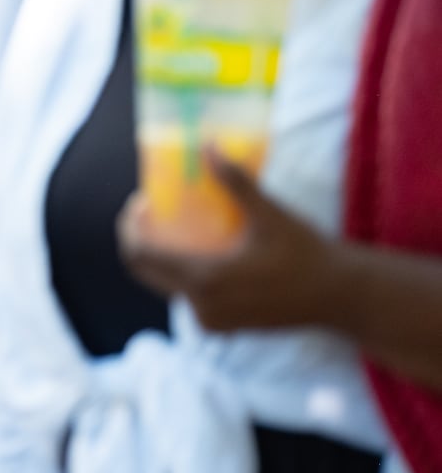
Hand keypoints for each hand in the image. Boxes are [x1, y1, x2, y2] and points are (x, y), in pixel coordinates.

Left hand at [117, 149, 334, 331]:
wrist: (341, 298)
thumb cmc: (306, 255)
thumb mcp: (270, 215)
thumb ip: (236, 182)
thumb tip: (208, 146)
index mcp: (204, 280)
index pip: (140, 256)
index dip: (131, 228)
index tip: (141, 203)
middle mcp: (201, 305)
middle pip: (146, 272)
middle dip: (142, 240)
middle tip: (153, 211)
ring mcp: (212, 320)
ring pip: (166, 286)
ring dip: (162, 256)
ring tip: (173, 225)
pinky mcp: (224, 325)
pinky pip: (188, 297)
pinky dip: (182, 273)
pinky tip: (196, 248)